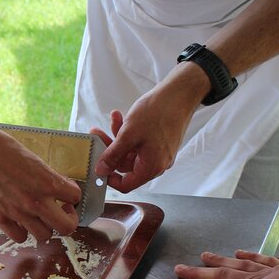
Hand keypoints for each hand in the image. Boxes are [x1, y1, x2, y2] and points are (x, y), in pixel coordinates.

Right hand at [0, 126, 81, 242]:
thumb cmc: (3, 148)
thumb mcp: (34, 160)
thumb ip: (47, 178)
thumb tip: (58, 189)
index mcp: (47, 183)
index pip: (75, 197)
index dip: (73, 195)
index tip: (66, 194)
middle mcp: (35, 202)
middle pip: (67, 227)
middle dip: (68, 218)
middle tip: (61, 210)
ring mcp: (17, 213)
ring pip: (45, 235)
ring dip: (46, 226)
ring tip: (39, 216)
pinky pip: (20, 237)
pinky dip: (23, 231)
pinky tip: (20, 220)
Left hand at [94, 62, 206, 192]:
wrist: (180, 93)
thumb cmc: (159, 112)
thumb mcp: (128, 135)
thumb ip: (113, 155)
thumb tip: (101, 171)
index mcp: (151, 167)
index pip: (126, 185)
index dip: (109, 178)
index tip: (97, 165)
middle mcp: (157, 163)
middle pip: (125, 165)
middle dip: (110, 149)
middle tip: (98, 134)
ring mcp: (159, 152)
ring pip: (130, 151)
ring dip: (117, 136)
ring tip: (113, 119)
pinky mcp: (159, 142)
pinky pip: (138, 143)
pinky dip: (128, 132)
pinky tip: (120, 117)